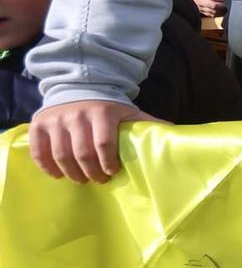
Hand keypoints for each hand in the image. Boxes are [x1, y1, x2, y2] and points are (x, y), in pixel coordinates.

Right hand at [28, 100, 160, 183]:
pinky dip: (47, 166)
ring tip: (81, 179)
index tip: (112, 172)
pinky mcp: (38, 124)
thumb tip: (176, 135)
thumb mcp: (129, 112)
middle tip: (98, 180)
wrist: (80, 87)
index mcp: (102, 112)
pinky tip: (58, 175)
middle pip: (82, 153)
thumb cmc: (109, 108)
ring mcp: (56, 119)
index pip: (104, 143)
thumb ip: (148, 123)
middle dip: (91, 172)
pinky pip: (39, 151)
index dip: (107, 162)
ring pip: (61, 155)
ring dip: (71, 173)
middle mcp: (77, 114)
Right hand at [180, 0, 225, 17]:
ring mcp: (198, 7)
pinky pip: (210, 15)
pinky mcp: (199, 11)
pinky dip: (217, 14)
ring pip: (212, 12)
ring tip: (226, 8)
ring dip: (221, 11)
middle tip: (228, 4)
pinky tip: (221, 11)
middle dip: (222, 6)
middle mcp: (198, 0)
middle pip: (213, 5)